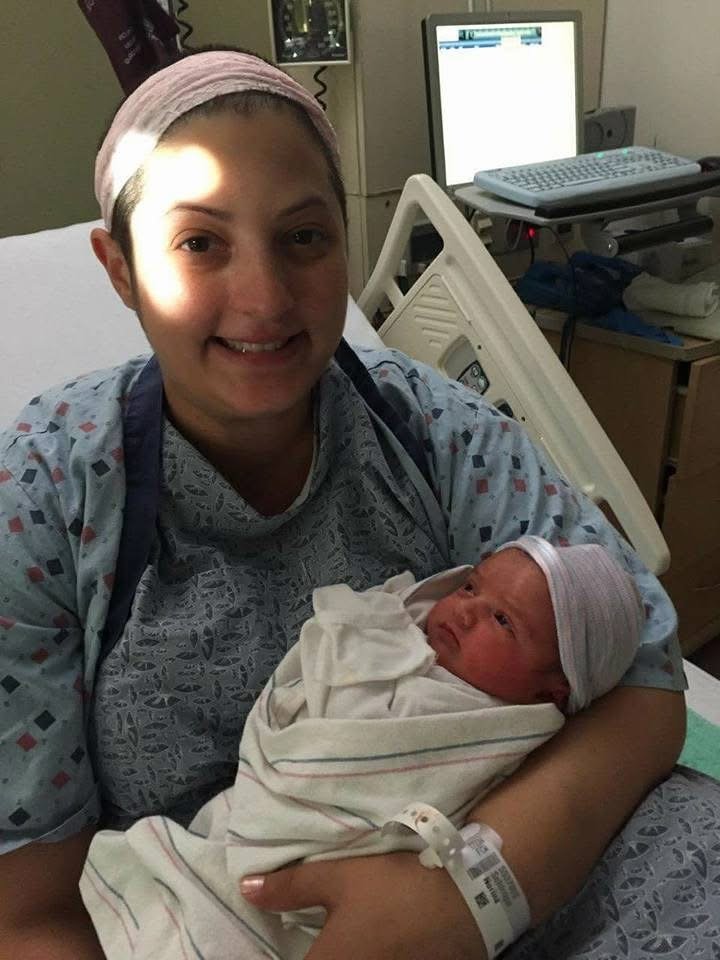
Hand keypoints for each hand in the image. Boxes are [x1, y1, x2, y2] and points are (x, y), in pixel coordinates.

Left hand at [241, 852, 486, 959]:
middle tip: (316, 943)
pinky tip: (370, 948)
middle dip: (314, 957)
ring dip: (336, 958)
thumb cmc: (395, 885)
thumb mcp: (339, 877)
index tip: (294, 947)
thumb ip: (290, 887)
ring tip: (345, 942)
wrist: (467, 899)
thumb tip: (246, 889)